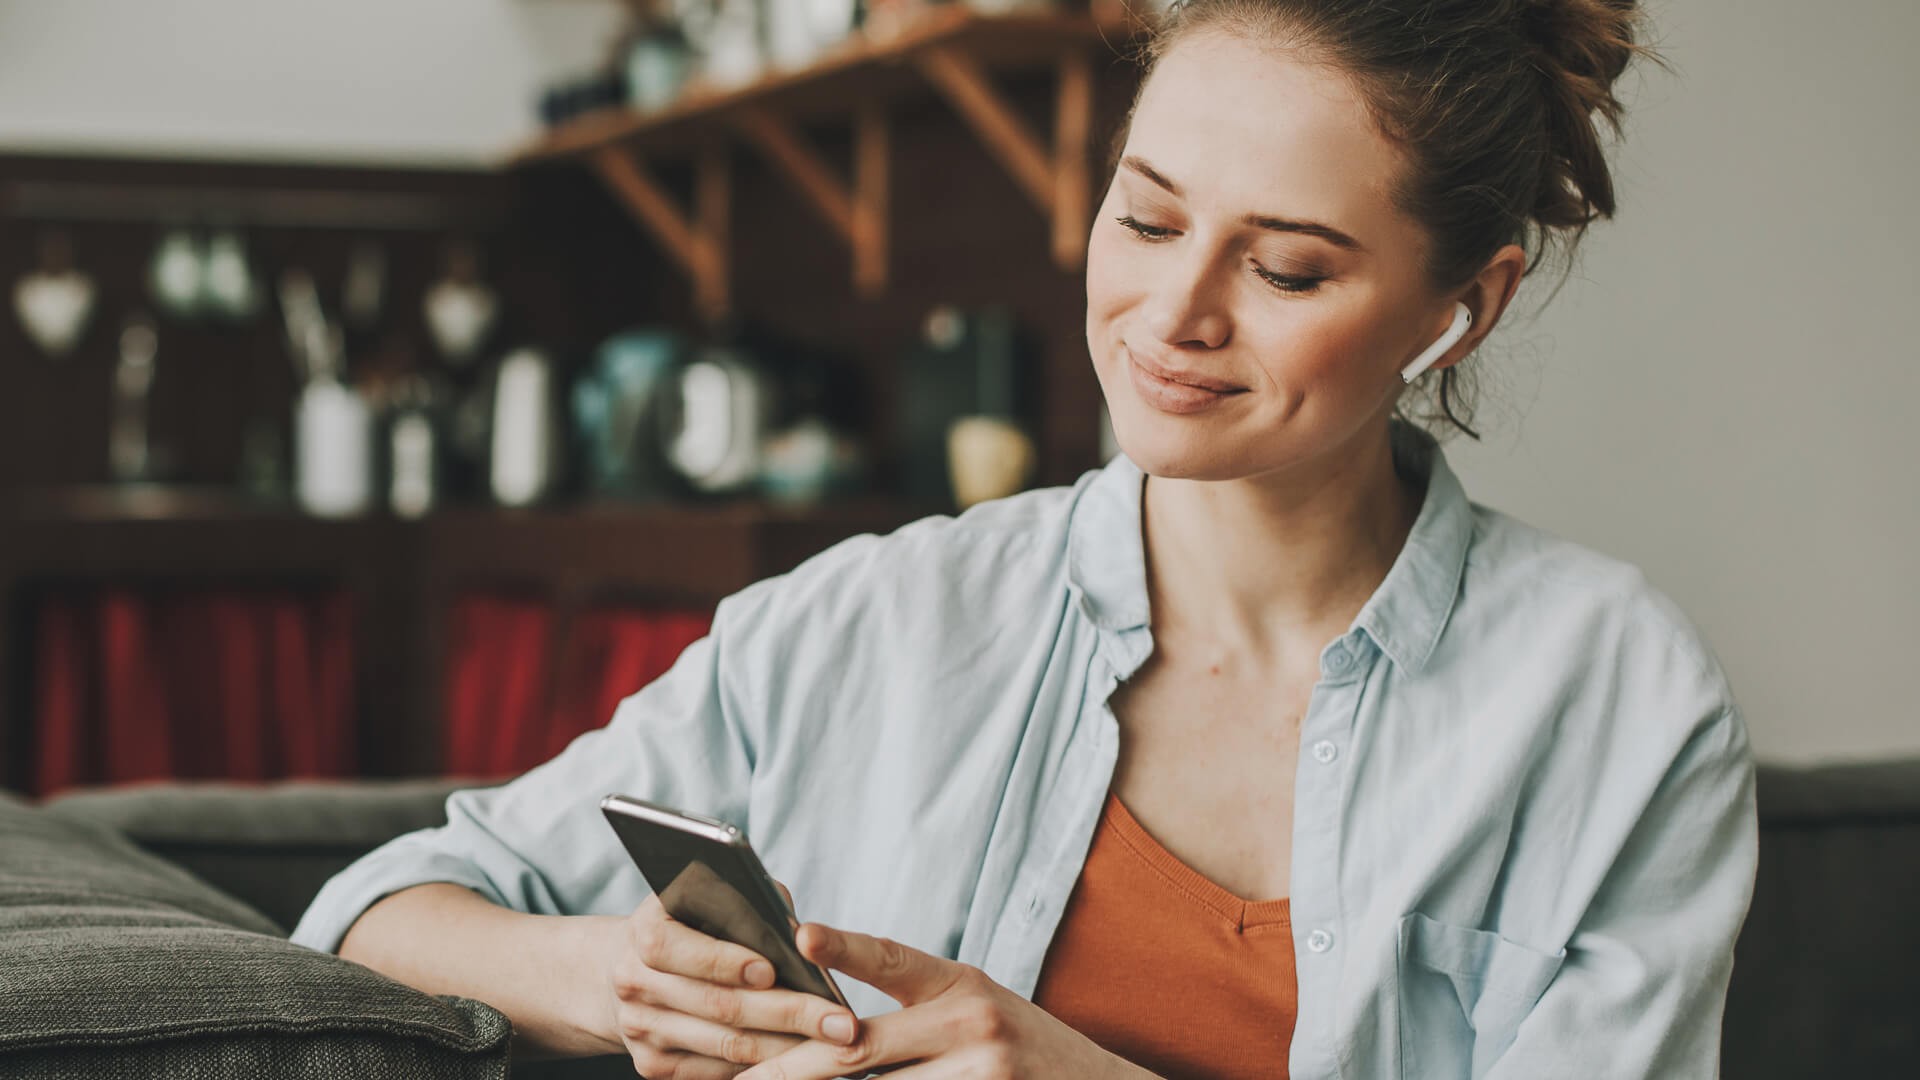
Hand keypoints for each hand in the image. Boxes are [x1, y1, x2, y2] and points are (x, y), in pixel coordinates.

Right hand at [605, 882, 861, 1078]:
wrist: (638, 967)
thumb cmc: (697, 922)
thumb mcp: (713, 897)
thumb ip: (751, 905)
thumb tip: (803, 936)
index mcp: (645, 931)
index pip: (674, 947)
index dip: (722, 960)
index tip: (771, 970)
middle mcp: (634, 982)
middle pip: (717, 1005)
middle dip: (787, 1013)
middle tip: (842, 1022)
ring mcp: (641, 1029)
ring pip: (725, 1045)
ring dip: (787, 1048)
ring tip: (837, 1046)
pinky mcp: (653, 1065)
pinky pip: (716, 1072)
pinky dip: (764, 1068)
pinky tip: (805, 1061)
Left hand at [737, 923, 1143, 1079]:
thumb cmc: (1022, 1048)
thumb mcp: (976, 1008)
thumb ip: (915, 1011)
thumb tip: (829, 1025)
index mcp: (960, 982)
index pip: (893, 957)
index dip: (845, 946)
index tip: (801, 932)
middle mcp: (970, 1019)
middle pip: (860, 1048)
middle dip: (793, 1067)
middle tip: (743, 1078)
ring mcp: (981, 1068)